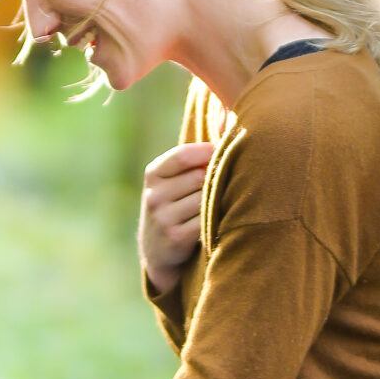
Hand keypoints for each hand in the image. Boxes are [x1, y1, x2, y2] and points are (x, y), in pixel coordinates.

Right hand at [138, 140, 214, 293]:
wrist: (157, 251)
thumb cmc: (174, 206)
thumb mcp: (170, 181)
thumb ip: (190, 160)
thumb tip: (227, 127)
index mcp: (153, 174)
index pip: (183, 154)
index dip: (208, 152)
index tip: (222, 155)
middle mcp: (154, 195)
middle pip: (200, 177)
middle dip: (213, 181)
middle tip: (219, 187)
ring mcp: (163, 217)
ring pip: (205, 198)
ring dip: (215, 201)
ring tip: (214, 206)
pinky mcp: (175, 237)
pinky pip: (207, 220)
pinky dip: (215, 219)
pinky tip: (213, 222)